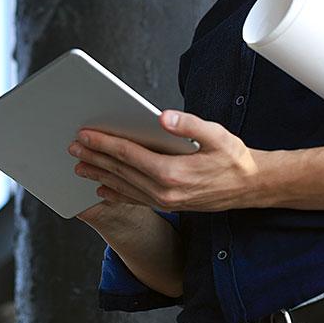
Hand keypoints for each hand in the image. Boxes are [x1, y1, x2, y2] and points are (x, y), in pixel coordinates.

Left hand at [68, 110, 262, 211]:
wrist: (251, 186)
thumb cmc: (234, 157)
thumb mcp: (216, 134)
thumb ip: (187, 123)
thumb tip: (162, 117)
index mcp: (172, 172)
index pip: (128, 154)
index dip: (103, 143)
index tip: (84, 134)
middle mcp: (164, 191)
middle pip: (120, 170)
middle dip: (94, 157)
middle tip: (72, 147)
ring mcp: (165, 202)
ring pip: (123, 186)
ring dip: (99, 174)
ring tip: (79, 165)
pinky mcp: (168, 205)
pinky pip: (134, 199)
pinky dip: (115, 193)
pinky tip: (102, 188)